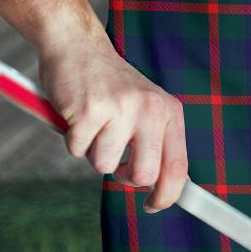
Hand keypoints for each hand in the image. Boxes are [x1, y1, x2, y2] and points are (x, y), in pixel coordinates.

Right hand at [37, 37, 187, 212]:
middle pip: (144, 175)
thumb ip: (156, 143)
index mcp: (169, 111)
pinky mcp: (89, 111)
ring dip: (93, 151)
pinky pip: (77, 150)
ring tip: (94, 124)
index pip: (178, 167)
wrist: (78, 46)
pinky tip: (77, 115)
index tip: (153, 205)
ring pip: (104, 165)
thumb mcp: (145, 108)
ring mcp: (120, 109)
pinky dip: (72, 139)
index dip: (167, 195)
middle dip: (124, 176)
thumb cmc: (110, 86)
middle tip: (114, 158)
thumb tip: (163, 188)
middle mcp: (150, 109)